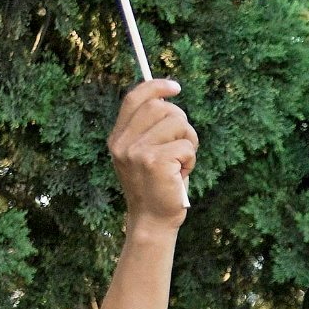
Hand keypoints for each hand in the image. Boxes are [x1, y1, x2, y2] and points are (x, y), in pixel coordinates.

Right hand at [109, 79, 197, 228]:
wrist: (152, 221)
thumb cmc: (156, 186)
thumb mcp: (145, 155)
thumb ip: (150, 130)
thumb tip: (168, 101)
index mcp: (118, 138)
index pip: (134, 99)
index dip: (155, 87)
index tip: (176, 88)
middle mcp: (123, 143)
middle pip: (161, 107)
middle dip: (181, 122)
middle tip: (183, 143)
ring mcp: (137, 152)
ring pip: (178, 124)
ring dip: (189, 142)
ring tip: (181, 163)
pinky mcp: (155, 162)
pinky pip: (186, 146)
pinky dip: (191, 160)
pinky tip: (181, 174)